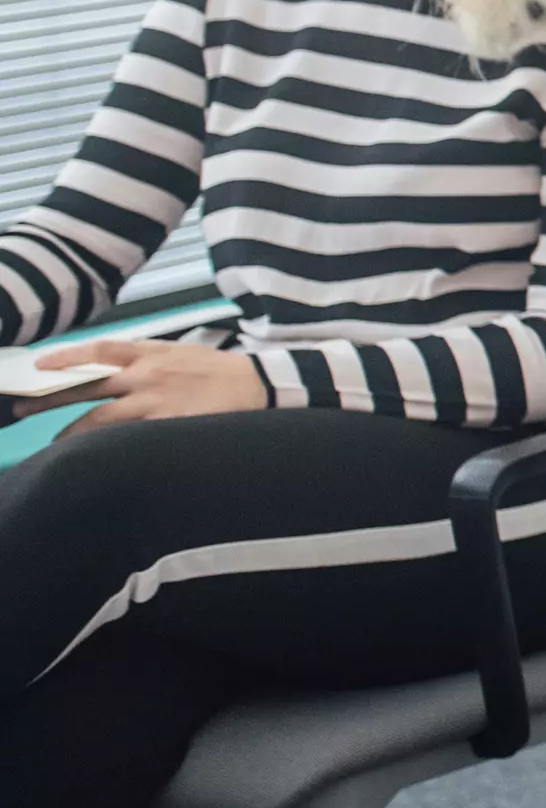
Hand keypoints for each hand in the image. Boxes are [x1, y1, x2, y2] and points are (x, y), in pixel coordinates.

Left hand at [39, 337, 270, 425]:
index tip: (38, 365)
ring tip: (53, 444)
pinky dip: (107, 447)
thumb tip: (109, 362)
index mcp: (151, 354)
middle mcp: (148, 376)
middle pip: (88, 387)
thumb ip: (145, 355)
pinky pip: (128, 439)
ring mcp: (157, 402)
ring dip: (72, 433)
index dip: (66, 357)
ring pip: (101, 420)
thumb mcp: (179, 351)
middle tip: (21, 409)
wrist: (259, 385)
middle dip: (50, 399)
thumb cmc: (217, 369)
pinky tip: (93, 457)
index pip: (100, 351)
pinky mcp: (170, 425)